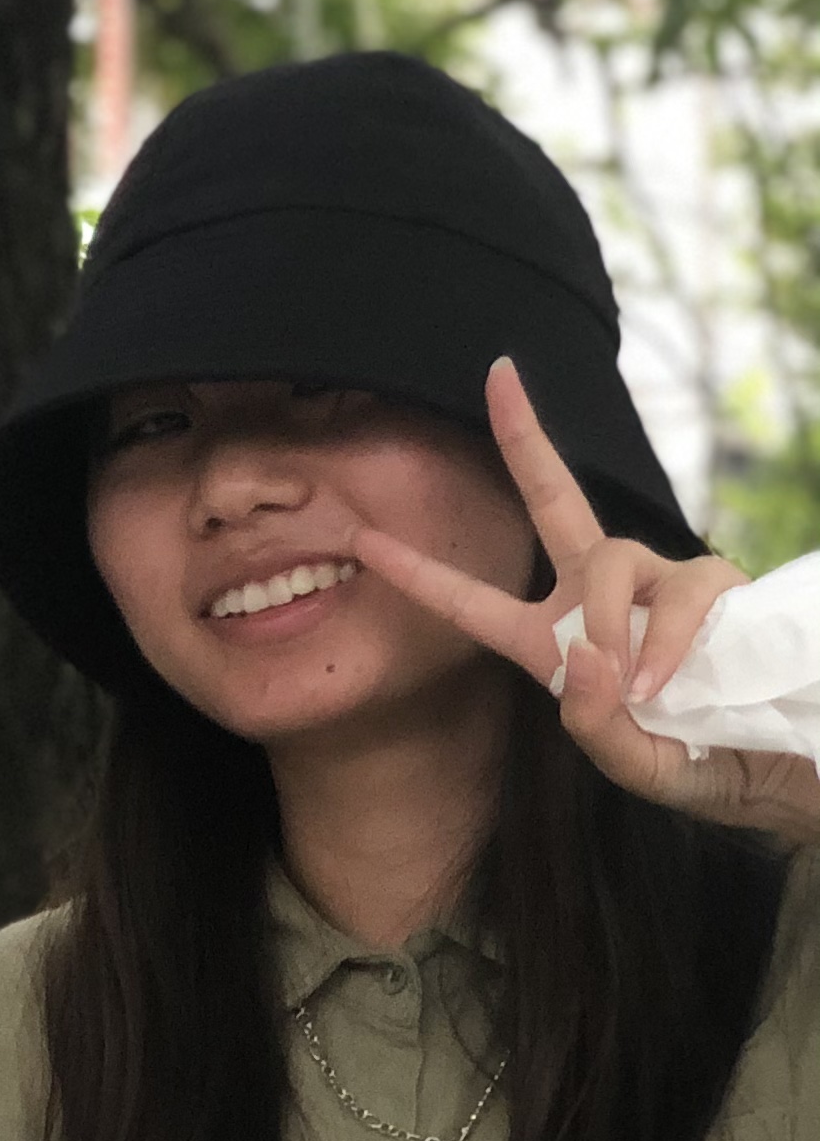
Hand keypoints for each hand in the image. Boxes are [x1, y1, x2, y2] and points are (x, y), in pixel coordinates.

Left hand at [349, 359, 819, 841]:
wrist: (783, 762)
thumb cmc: (702, 762)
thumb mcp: (636, 765)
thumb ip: (596, 725)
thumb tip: (589, 656)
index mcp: (553, 642)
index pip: (473, 603)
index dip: (418, 572)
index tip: (362, 536)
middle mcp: (599, 597)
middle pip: (555, 501)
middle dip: (526, 439)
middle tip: (497, 376)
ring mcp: (659, 582)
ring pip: (610, 562)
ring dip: (609, 621)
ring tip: (639, 687)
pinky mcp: (715, 584)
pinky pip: (680, 591)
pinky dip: (666, 639)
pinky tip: (668, 681)